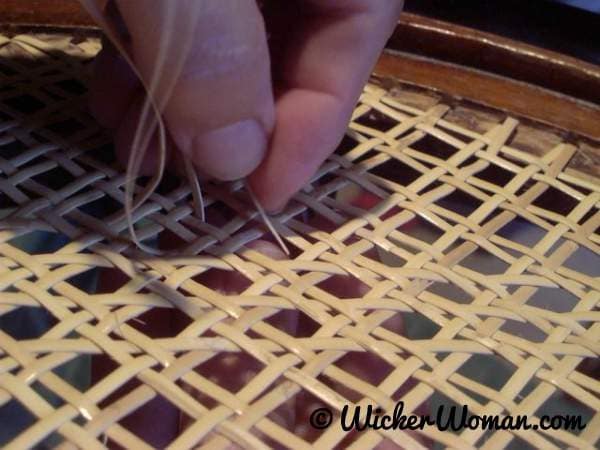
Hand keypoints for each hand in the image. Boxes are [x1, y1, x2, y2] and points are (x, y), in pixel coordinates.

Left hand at [89, 0, 403, 211]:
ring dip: (178, 102)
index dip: (312, 127)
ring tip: (135, 147)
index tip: (263, 198)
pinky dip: (149, 60)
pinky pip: (182, 18)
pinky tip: (116, 96)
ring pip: (229, 43)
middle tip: (188, 179)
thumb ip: (214, 50)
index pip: (354, 38)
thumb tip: (233, 158)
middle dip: (232, 125)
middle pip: (291, 52)